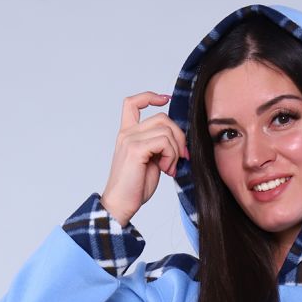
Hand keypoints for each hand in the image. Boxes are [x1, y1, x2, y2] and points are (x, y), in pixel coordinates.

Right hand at [100, 92, 189, 226]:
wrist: (121, 204)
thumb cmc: (135, 187)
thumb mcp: (152, 162)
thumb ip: (160, 148)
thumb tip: (180, 141)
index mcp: (128, 134)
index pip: (133, 103)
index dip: (150, 97)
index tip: (166, 99)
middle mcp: (127, 134)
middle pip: (162, 118)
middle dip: (179, 137)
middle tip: (180, 158)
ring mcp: (130, 140)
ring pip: (166, 130)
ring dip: (175, 151)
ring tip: (169, 168)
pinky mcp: (136, 149)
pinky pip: (164, 142)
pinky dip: (171, 156)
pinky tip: (166, 169)